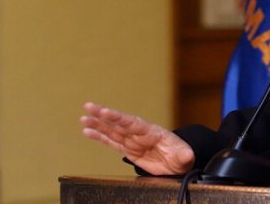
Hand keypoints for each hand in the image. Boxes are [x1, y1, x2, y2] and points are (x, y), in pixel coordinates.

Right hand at [80, 102, 194, 175]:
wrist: (177, 162)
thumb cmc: (180, 156)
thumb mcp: (184, 156)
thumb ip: (184, 155)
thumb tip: (187, 156)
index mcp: (151, 131)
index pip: (132, 123)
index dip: (118, 118)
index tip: (105, 112)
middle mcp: (139, 133)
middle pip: (119, 122)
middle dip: (103, 115)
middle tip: (88, 106)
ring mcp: (132, 140)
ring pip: (112, 130)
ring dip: (97, 124)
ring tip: (83, 118)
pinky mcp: (128, 149)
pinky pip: (111, 141)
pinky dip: (99, 136)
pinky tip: (87, 131)